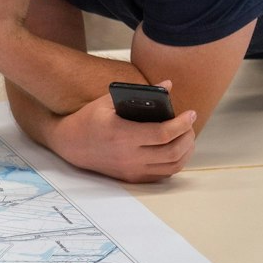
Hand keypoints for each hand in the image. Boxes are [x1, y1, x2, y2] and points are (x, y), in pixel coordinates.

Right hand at [47, 88, 197, 182]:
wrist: (71, 144)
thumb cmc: (91, 119)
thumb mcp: (110, 101)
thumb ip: (141, 93)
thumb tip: (168, 85)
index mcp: (122, 134)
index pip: (162, 134)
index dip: (181, 124)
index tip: (190, 114)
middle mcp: (128, 156)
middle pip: (172, 152)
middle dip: (187, 137)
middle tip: (190, 124)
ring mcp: (131, 170)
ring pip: (171, 166)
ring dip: (185, 151)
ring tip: (187, 136)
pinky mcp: (132, 177)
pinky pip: (163, 174)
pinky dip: (175, 162)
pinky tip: (177, 149)